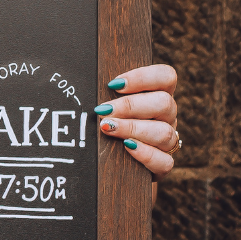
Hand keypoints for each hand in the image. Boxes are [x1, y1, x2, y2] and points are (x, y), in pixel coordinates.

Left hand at [95, 64, 178, 187]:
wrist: (111, 160)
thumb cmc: (105, 118)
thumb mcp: (105, 99)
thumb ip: (101, 88)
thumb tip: (73, 75)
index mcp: (157, 93)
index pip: (166, 76)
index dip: (143, 77)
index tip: (114, 84)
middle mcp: (166, 115)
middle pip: (165, 103)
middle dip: (130, 106)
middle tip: (103, 111)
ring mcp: (167, 140)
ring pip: (165, 132)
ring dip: (133, 128)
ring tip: (107, 128)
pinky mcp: (163, 164)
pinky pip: (165, 161)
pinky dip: (146, 154)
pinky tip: (127, 147)